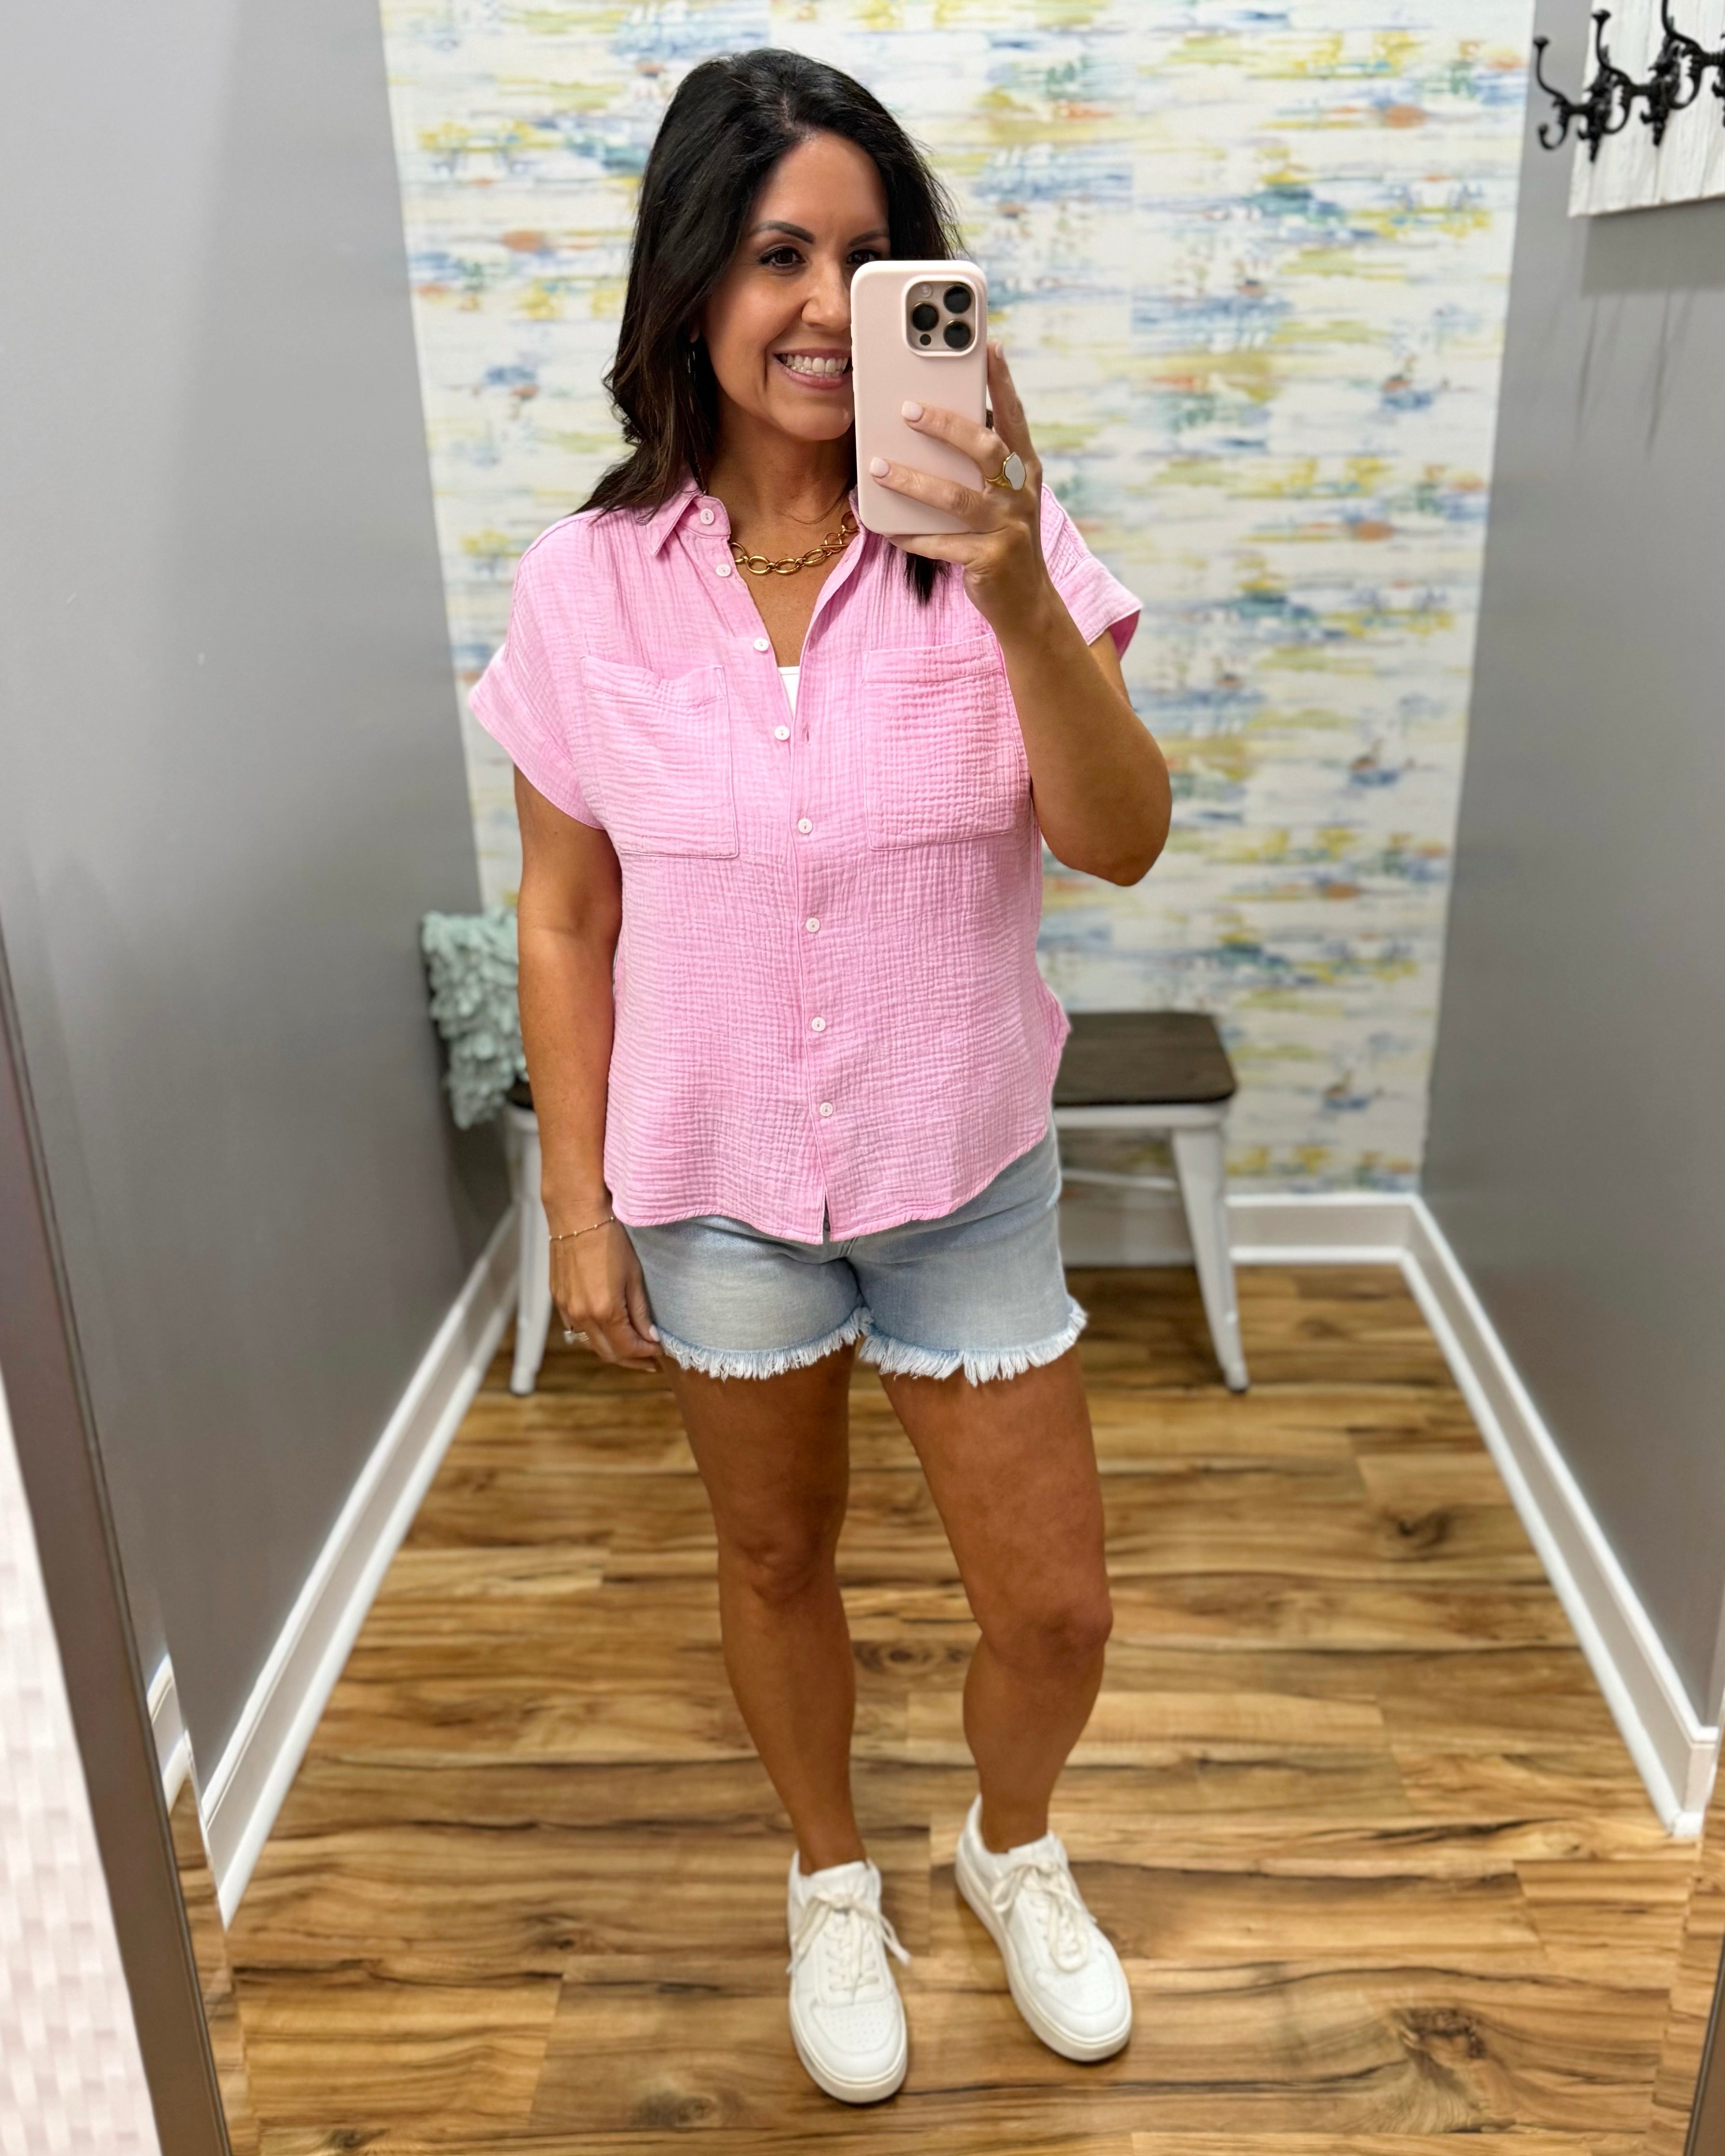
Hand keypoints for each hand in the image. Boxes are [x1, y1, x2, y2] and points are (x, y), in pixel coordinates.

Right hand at [551, 1217, 658, 1370]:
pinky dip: (594, 1337)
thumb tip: (650, 1337)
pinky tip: (608, 1332)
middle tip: (649, 1361)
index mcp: (605, 1311)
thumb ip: (641, 1311)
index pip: (628, 1348)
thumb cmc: (609, 1240)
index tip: (659, 1352)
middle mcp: (582, 1316)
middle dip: (631, 1360)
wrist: (576, 1216)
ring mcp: (567, 1310)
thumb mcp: (634, 1276)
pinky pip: (577, 1330)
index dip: (646, 1354)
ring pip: (590, 1344)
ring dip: (612, 1351)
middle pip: (608, 1353)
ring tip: (631, 1350)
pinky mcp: (559, 1301)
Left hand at [866, 340, 1051, 634]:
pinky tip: (885, 528)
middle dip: (947, 425)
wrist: (1026, 602)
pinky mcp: (989, 561)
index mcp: (1024, 469)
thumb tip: (935, 420)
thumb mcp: (1001, 495)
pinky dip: (912, 536)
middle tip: (908, 408)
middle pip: (985, 449)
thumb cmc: (1002, 537)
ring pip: (957, 499)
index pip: (1014, 417)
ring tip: (877, 467)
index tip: (989, 345)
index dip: (1003, 382)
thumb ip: (981, 462)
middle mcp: (1020, 494)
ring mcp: (1008, 528)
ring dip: (913, 481)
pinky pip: (943, 545)